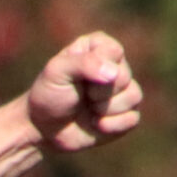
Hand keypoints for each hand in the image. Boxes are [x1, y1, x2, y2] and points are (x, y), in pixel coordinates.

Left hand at [27, 33, 142, 154]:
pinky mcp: (126, 114)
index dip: (96, 70)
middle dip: (99, 93)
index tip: (75, 79)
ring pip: (134, 96)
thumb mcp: (57, 72)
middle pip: (124, 77)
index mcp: (99, 46)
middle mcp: (115, 65)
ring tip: (88, 110)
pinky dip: (112, 126)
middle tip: (82, 96)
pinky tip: (95, 125)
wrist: (42, 130)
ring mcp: (123, 90)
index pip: (114, 52)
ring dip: (105, 110)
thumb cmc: (48, 95)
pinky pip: (133, 118)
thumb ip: (84, 63)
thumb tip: (114, 73)